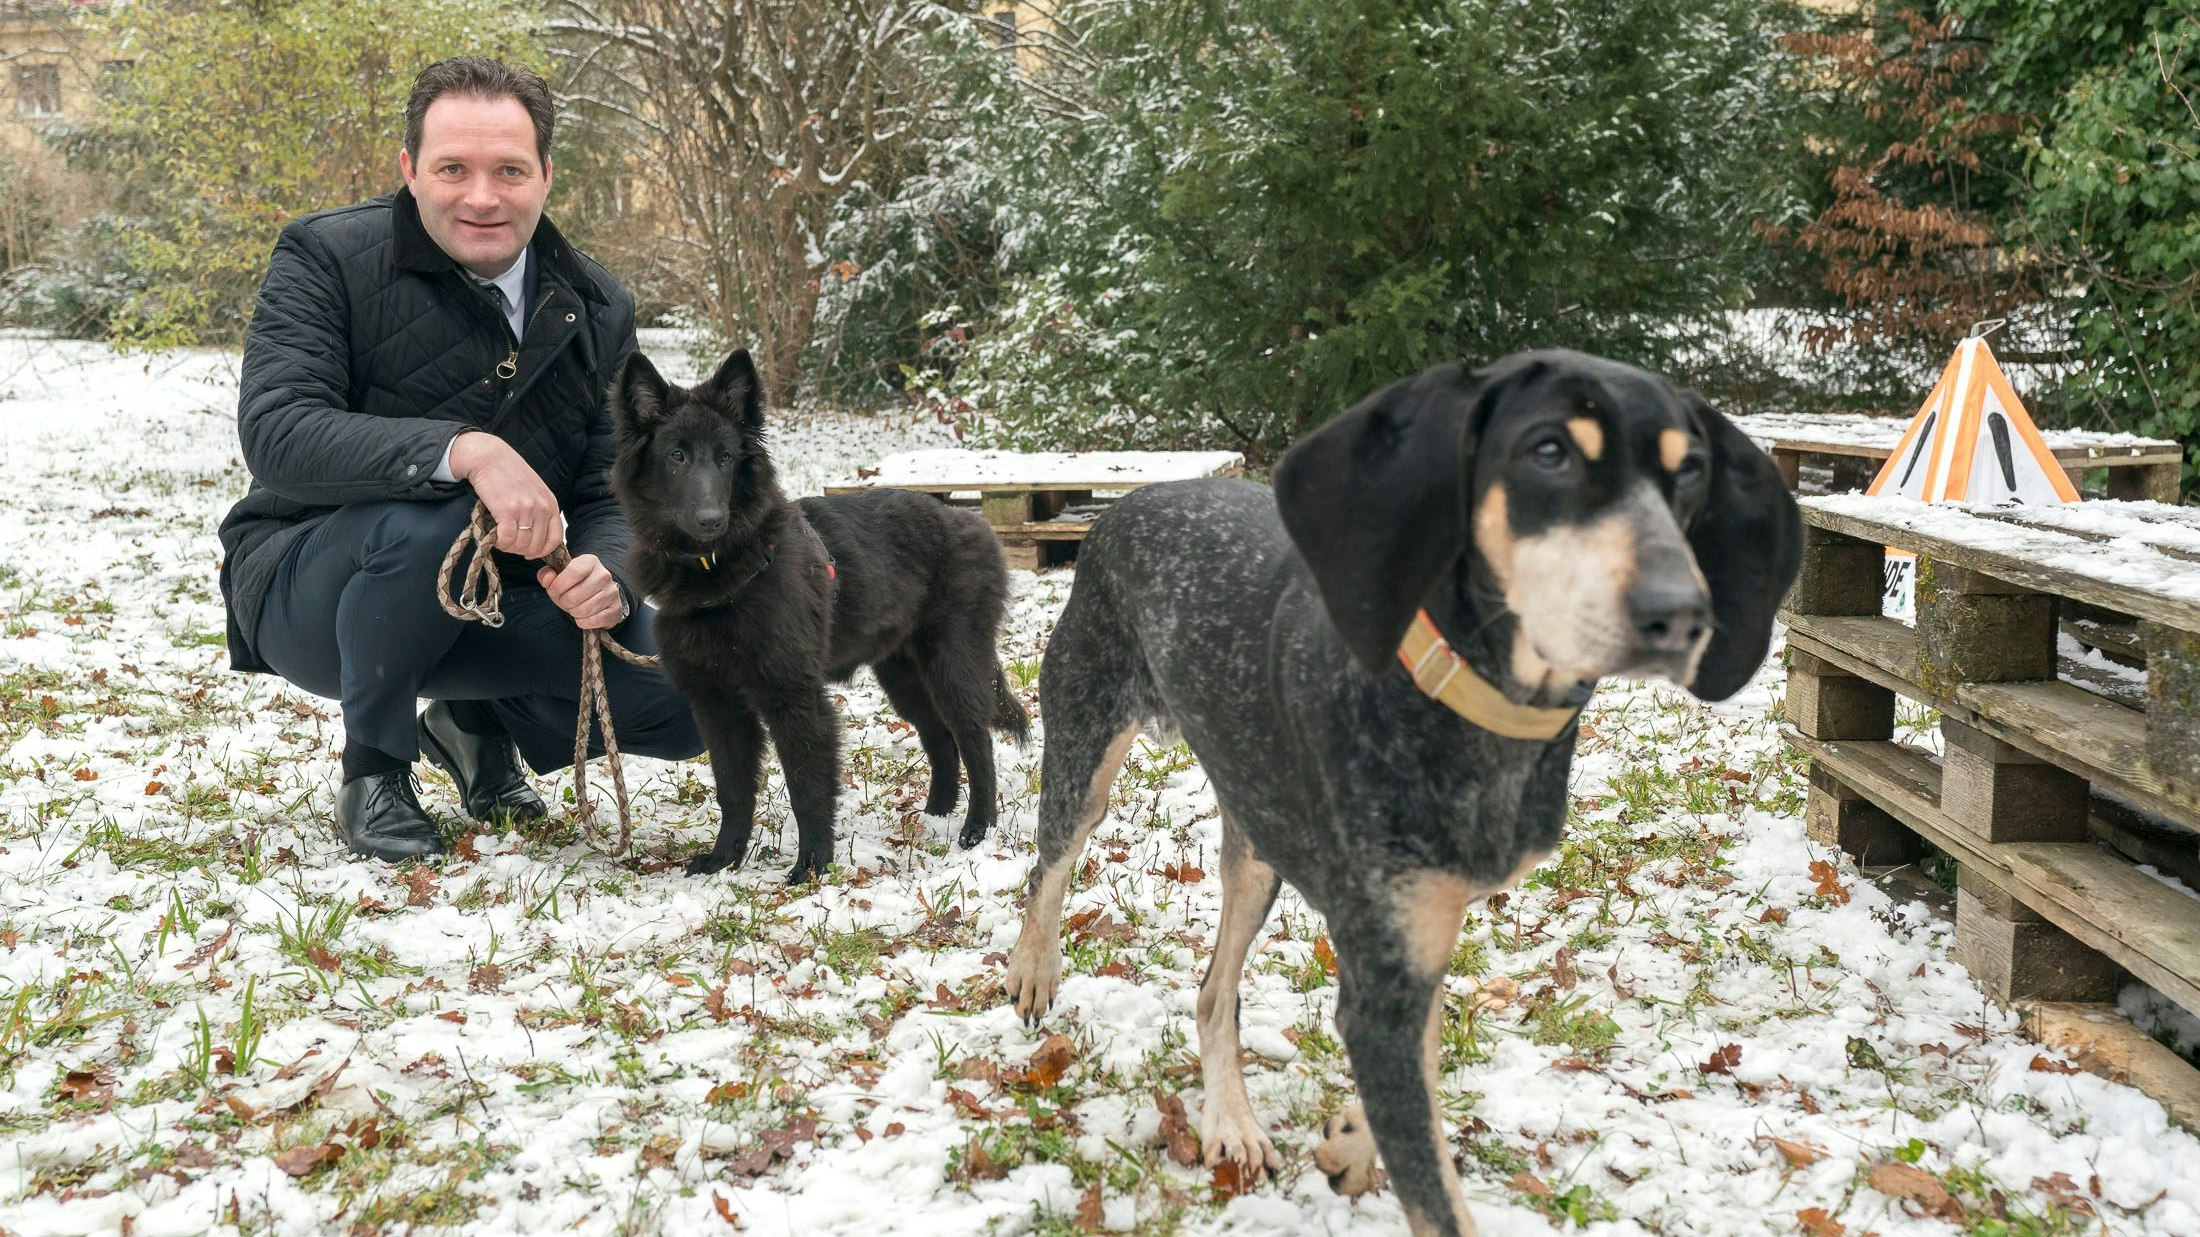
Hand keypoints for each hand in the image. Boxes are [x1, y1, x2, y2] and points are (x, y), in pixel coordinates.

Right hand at [449, 431, 559, 559]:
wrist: (489, 457)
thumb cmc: (510, 473)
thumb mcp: (535, 490)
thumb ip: (540, 510)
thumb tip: (537, 537)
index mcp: (551, 503)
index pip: (555, 539)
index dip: (542, 551)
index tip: (530, 553)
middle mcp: (541, 508)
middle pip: (536, 545)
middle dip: (522, 550)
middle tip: (510, 544)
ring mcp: (525, 509)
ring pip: (521, 544)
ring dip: (509, 547)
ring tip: (501, 538)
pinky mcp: (506, 510)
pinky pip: (507, 539)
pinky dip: (500, 543)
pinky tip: (495, 537)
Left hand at [538, 554, 626, 630]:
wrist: (598, 596)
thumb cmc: (575, 585)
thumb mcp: (559, 576)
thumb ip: (547, 574)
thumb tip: (548, 579)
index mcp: (590, 561)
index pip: (573, 572)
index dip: (559, 585)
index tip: (553, 591)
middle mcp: (604, 575)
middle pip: (575, 595)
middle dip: (564, 602)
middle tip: (564, 601)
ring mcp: (612, 592)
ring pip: (584, 610)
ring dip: (573, 612)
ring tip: (574, 608)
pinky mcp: (615, 608)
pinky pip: (594, 620)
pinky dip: (583, 622)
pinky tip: (583, 616)